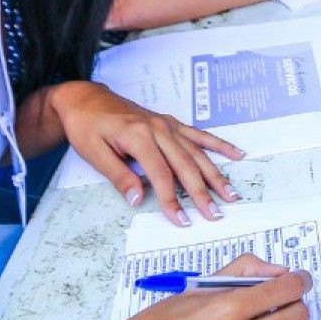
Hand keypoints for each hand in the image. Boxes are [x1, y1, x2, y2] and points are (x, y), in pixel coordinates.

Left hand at [53, 81, 242, 224]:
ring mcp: (167, 125)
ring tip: (231, 193)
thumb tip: (138, 200)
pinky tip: (235, 154)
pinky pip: (198, 135)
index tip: (181, 220)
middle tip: (215, 214)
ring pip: (197, 152)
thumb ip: (119, 176)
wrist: (85, 99)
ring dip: (215, 174)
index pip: (161, 174)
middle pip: (185, 165)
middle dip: (202, 192)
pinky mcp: (169, 123)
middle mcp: (158, 129)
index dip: (172, 199)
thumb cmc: (86, 126)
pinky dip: (218, 144)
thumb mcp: (94, 153)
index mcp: (138, 136)